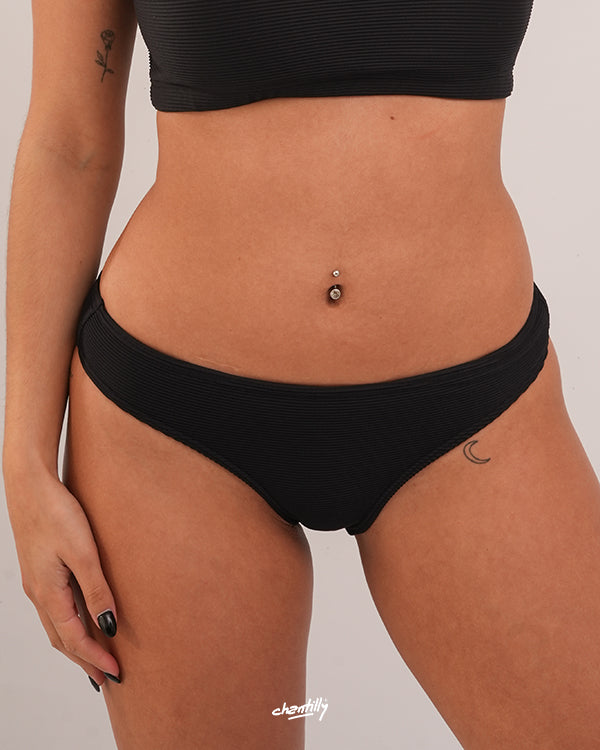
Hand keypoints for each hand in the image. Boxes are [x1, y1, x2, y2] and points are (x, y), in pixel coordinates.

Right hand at [3, 462, 120, 687]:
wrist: (30, 483)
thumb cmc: (57, 513)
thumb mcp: (83, 552)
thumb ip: (97, 590)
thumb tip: (109, 627)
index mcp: (48, 593)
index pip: (74, 639)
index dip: (94, 659)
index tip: (115, 674)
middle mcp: (38, 592)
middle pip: (61, 639)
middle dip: (83, 660)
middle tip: (105, 678)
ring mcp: (36, 581)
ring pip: (56, 624)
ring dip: (75, 644)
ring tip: (94, 657)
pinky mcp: (39, 568)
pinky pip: (54, 607)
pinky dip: (69, 623)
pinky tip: (80, 619)